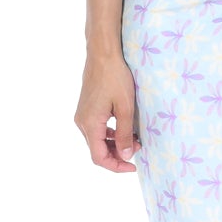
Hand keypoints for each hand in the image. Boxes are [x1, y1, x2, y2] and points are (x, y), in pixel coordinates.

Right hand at [75, 52, 141, 172]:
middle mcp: (82, 122)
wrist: (103, 54)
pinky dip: (110, 134)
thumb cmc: (115, 78)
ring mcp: (82, 115)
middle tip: (139, 148)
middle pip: (97, 150)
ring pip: (97, 140)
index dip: (116, 166)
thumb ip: (124, 134)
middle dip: (118, 154)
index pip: (99, 157)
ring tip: (135, 139)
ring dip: (114, 144)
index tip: (133, 166)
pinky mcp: (86, 109)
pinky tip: (124, 129)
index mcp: (89, 124)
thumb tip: (126, 155)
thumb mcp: (125, 107)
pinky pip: (96, 129)